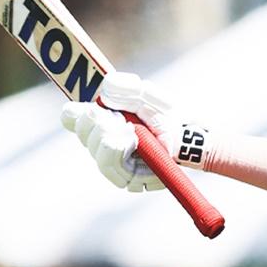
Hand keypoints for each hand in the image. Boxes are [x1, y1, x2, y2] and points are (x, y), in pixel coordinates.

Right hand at [61, 70, 212, 191]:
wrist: (192, 138)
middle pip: (83, 134)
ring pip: (95, 151)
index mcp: (104, 120)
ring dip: (107, 137)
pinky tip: (130, 141)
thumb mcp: (147, 95)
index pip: (74, 119)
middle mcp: (105, 142)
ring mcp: (116, 163)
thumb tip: (103, 90)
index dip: (74, 114)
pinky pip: (111, 167)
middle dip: (95, 122)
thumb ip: (125, 87)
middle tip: (115, 117)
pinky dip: (117, 151)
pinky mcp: (129, 179)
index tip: (84, 108)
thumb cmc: (170, 116)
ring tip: (128, 130)